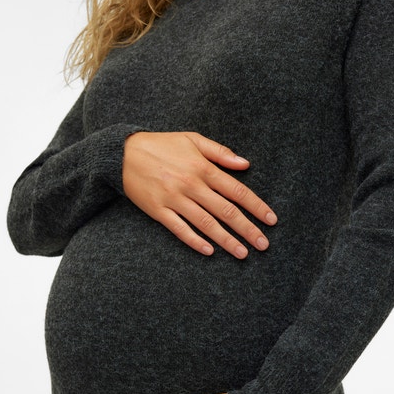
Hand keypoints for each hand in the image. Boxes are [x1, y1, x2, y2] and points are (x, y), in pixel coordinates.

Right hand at [122, 131, 277, 258]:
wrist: (122, 153)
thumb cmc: (161, 145)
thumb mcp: (192, 140)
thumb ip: (220, 152)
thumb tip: (246, 164)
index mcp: (203, 167)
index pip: (237, 190)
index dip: (256, 206)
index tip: (271, 220)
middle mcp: (191, 185)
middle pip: (226, 211)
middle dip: (247, 229)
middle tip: (263, 244)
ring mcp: (174, 199)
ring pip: (206, 224)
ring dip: (226, 240)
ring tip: (242, 253)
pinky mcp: (158, 211)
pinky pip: (179, 229)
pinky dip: (195, 241)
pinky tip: (209, 251)